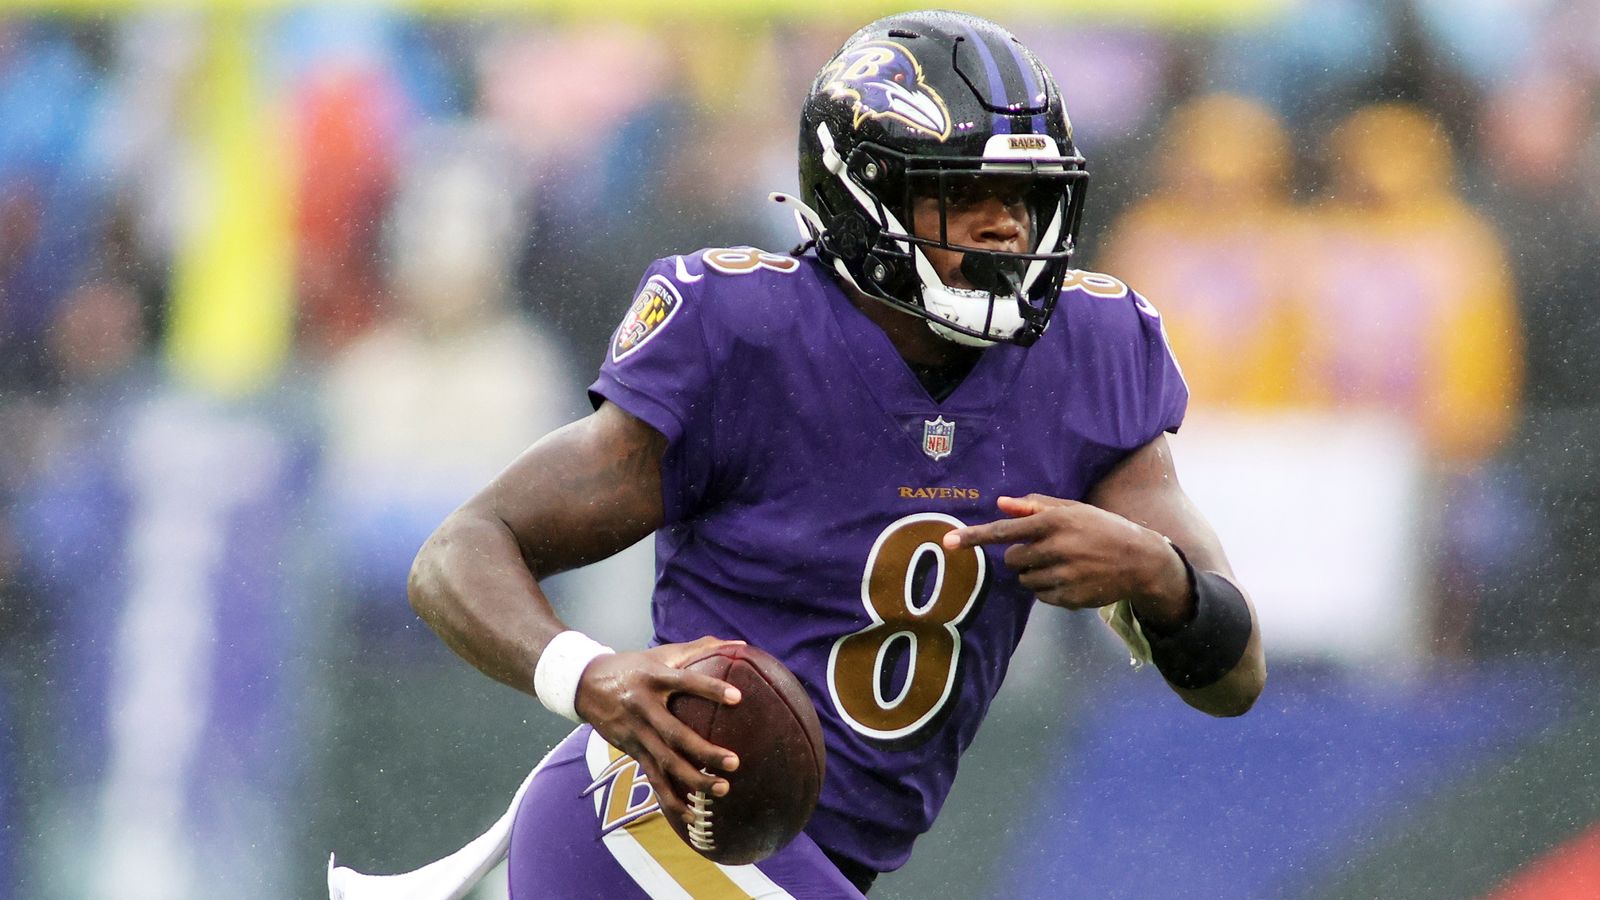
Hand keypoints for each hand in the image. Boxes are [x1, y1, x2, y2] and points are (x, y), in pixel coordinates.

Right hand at [574, 636, 744, 825]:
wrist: (585, 684)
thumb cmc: (633, 666)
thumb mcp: (661, 653)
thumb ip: (700, 648)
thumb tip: (740, 644)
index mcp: (654, 678)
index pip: (686, 682)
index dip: (710, 689)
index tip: (738, 697)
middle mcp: (643, 706)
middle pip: (675, 734)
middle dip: (704, 751)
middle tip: (734, 762)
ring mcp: (635, 732)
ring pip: (665, 762)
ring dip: (693, 779)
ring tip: (722, 788)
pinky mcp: (630, 750)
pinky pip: (652, 778)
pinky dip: (670, 798)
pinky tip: (691, 814)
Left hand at [943, 494, 1191, 627]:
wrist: (1140, 560)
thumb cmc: (1101, 528)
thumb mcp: (1073, 509)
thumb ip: (1035, 505)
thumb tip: (1000, 503)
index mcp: (1054, 521)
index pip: (1005, 530)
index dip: (974, 537)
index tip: (949, 542)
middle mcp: (1057, 547)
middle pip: (1012, 560)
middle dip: (1020, 557)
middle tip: (1044, 552)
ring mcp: (1064, 575)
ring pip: (1024, 580)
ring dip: (1034, 574)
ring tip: (1062, 565)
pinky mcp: (1070, 598)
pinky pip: (1041, 597)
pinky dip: (1048, 590)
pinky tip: (1070, 579)